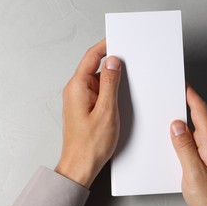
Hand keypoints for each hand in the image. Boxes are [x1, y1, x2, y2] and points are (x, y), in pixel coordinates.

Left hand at [55, 39, 120, 187]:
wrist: (80, 166)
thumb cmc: (90, 144)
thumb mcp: (106, 110)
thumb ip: (110, 83)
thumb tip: (113, 62)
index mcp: (77, 87)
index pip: (91, 57)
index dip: (106, 46)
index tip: (118, 39)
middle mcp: (76, 90)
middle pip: (95, 67)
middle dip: (113, 63)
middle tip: (131, 61)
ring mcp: (80, 99)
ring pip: (98, 80)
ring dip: (112, 80)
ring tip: (128, 83)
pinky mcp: (85, 107)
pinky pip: (98, 92)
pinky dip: (110, 91)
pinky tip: (120, 97)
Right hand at [170, 85, 206, 205]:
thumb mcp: (194, 174)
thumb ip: (184, 148)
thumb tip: (176, 125)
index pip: (200, 111)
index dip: (190, 95)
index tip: (180, 83)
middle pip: (197, 117)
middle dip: (184, 103)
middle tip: (169, 95)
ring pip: (194, 129)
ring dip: (182, 120)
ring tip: (167, 115)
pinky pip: (193, 141)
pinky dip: (183, 136)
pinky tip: (174, 140)